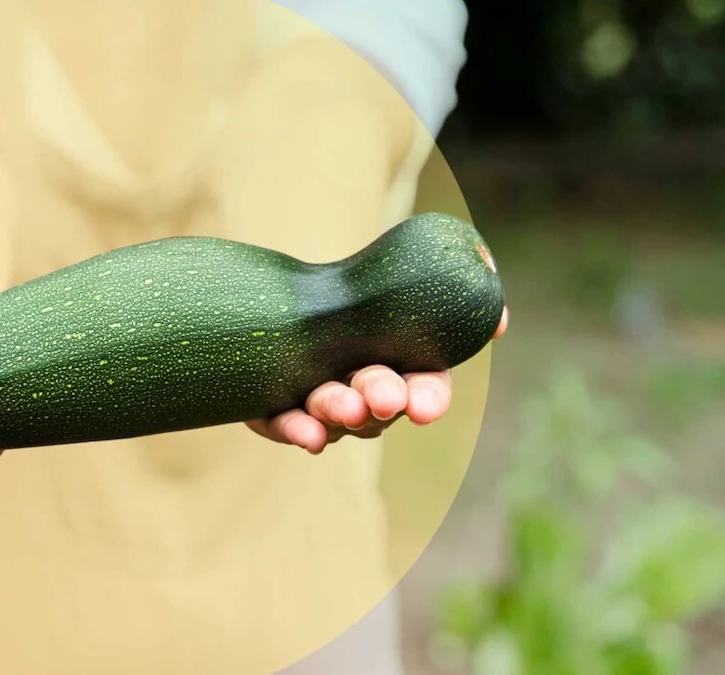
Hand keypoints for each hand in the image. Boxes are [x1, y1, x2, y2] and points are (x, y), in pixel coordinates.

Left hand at [247, 307, 509, 452]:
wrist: (289, 293)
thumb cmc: (362, 292)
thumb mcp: (406, 283)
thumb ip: (452, 287)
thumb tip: (500, 322)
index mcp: (404, 369)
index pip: (424, 390)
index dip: (427, 400)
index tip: (425, 407)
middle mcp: (366, 396)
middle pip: (378, 406)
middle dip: (382, 402)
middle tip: (380, 399)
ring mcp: (324, 407)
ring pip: (334, 417)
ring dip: (340, 414)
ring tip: (343, 406)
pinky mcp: (281, 411)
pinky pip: (286, 426)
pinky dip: (296, 430)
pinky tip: (305, 433)